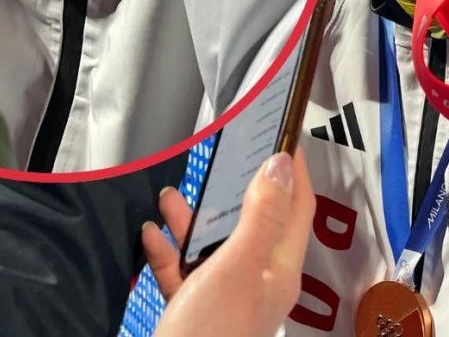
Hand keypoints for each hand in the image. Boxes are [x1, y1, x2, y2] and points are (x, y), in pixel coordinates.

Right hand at [142, 148, 314, 336]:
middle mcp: (256, 282)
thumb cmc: (212, 336)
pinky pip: (182, 269)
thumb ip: (261, 217)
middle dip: (233, 187)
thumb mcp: (238, 267)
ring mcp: (224, 296)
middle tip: (224, 155)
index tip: (283, 133)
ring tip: (170, 195)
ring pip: (212, 243)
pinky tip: (152, 234)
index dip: (293, 170)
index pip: (296, 208)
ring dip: (192, 217)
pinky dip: (167, 248)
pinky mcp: (193, 309)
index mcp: (278, 271)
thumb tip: (282, 166)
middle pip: (251, 221)